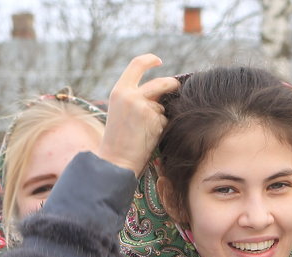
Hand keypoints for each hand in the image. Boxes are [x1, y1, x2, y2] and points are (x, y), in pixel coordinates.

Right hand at [98, 53, 179, 173]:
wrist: (115, 161)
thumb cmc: (117, 140)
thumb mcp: (120, 111)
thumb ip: (136, 97)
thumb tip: (162, 90)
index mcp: (119, 91)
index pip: (137, 64)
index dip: (150, 60)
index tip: (158, 61)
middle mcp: (131, 95)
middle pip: (161, 82)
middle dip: (172, 86)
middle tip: (176, 90)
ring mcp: (144, 107)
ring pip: (163, 105)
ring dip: (161, 116)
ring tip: (145, 131)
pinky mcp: (154, 119)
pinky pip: (165, 119)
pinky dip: (161, 128)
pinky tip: (148, 138)